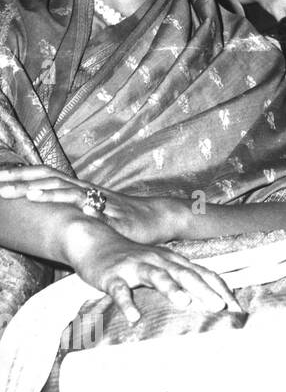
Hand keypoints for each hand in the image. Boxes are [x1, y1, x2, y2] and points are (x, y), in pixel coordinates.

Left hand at [0, 165, 179, 242]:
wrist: (159, 217)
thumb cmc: (124, 217)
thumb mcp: (92, 209)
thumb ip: (70, 206)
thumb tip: (43, 203)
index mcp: (80, 189)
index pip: (44, 175)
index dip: (20, 174)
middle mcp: (88, 191)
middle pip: (51, 180)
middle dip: (22, 181)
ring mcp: (102, 203)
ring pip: (70, 193)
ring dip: (46, 192)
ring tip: (22, 193)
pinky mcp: (116, 218)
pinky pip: (98, 212)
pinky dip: (83, 209)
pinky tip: (74, 210)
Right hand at [62, 217, 239, 324]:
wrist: (95, 241)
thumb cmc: (135, 261)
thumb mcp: (163, 267)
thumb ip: (185, 281)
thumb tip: (212, 299)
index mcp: (175, 261)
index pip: (204, 274)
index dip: (221, 290)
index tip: (237, 308)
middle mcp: (160, 261)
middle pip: (186, 275)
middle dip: (204, 290)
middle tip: (220, 306)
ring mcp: (136, 267)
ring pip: (157, 277)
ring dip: (171, 289)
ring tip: (184, 303)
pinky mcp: (113, 276)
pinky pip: (120, 290)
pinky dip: (127, 303)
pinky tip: (134, 317)